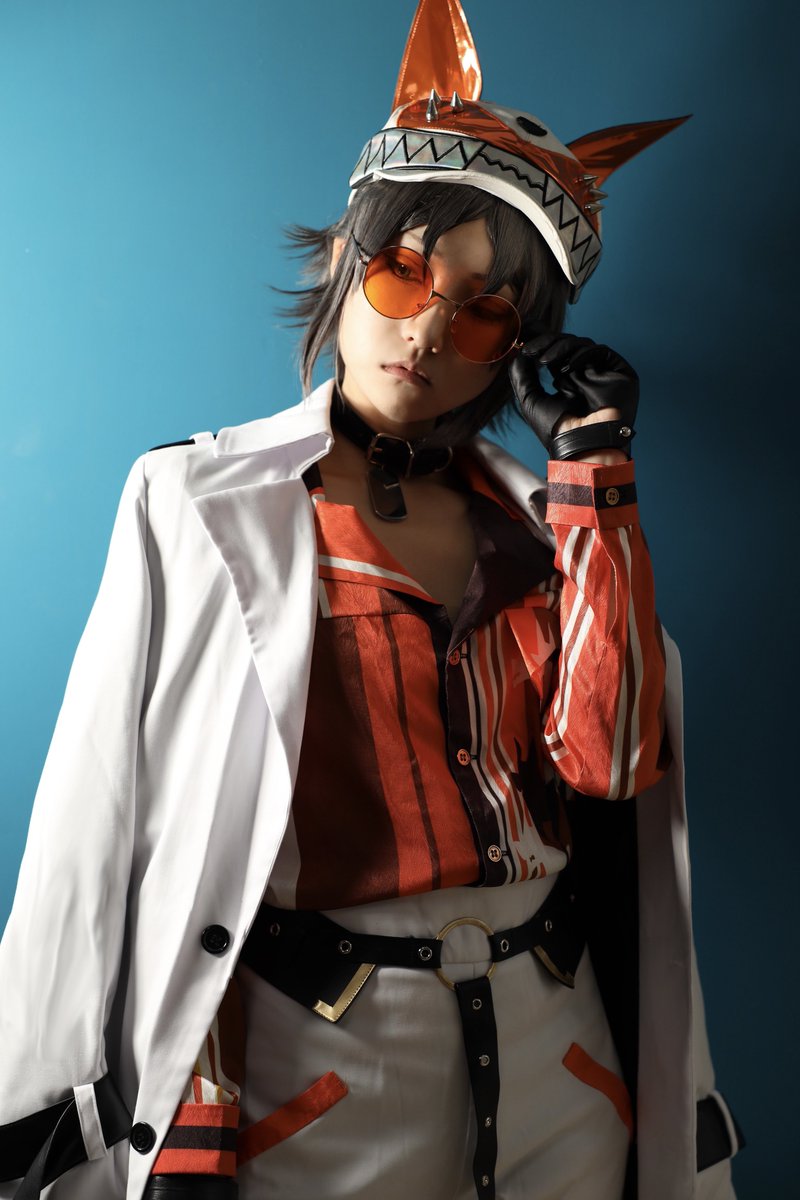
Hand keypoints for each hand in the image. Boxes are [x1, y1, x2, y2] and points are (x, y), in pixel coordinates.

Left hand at [509, 330, 637, 457]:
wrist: (581, 447)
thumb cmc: (556, 431)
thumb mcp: (531, 400)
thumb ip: (522, 375)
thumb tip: (516, 352)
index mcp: (566, 380)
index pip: (554, 352)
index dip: (540, 340)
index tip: (522, 335)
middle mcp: (585, 374)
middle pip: (567, 344)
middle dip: (546, 343)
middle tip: (529, 348)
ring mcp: (602, 372)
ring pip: (581, 344)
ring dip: (560, 348)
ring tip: (542, 361)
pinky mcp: (619, 372)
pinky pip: (600, 351)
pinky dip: (581, 355)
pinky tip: (565, 368)